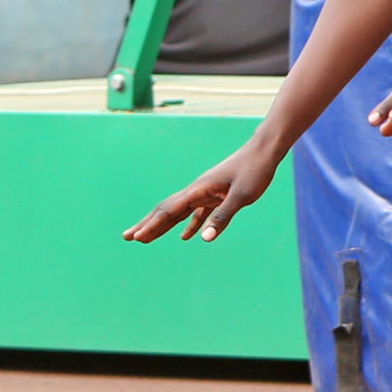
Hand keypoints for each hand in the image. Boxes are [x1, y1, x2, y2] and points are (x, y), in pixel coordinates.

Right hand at [122, 139, 282, 242]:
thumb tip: (203, 239)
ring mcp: (205, 192)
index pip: (170, 211)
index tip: (136, 237)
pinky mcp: (216, 194)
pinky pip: (197, 212)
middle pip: (166, 210)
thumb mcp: (242, 196)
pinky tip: (186, 237)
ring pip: (179, 212)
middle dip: (147, 224)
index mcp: (198, 190)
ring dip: (162, 225)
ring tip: (146, 238)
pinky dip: (189, 224)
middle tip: (128, 237)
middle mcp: (196, 190)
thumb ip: (223, 216)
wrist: (264, 151)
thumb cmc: (254, 171)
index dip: (152, 225)